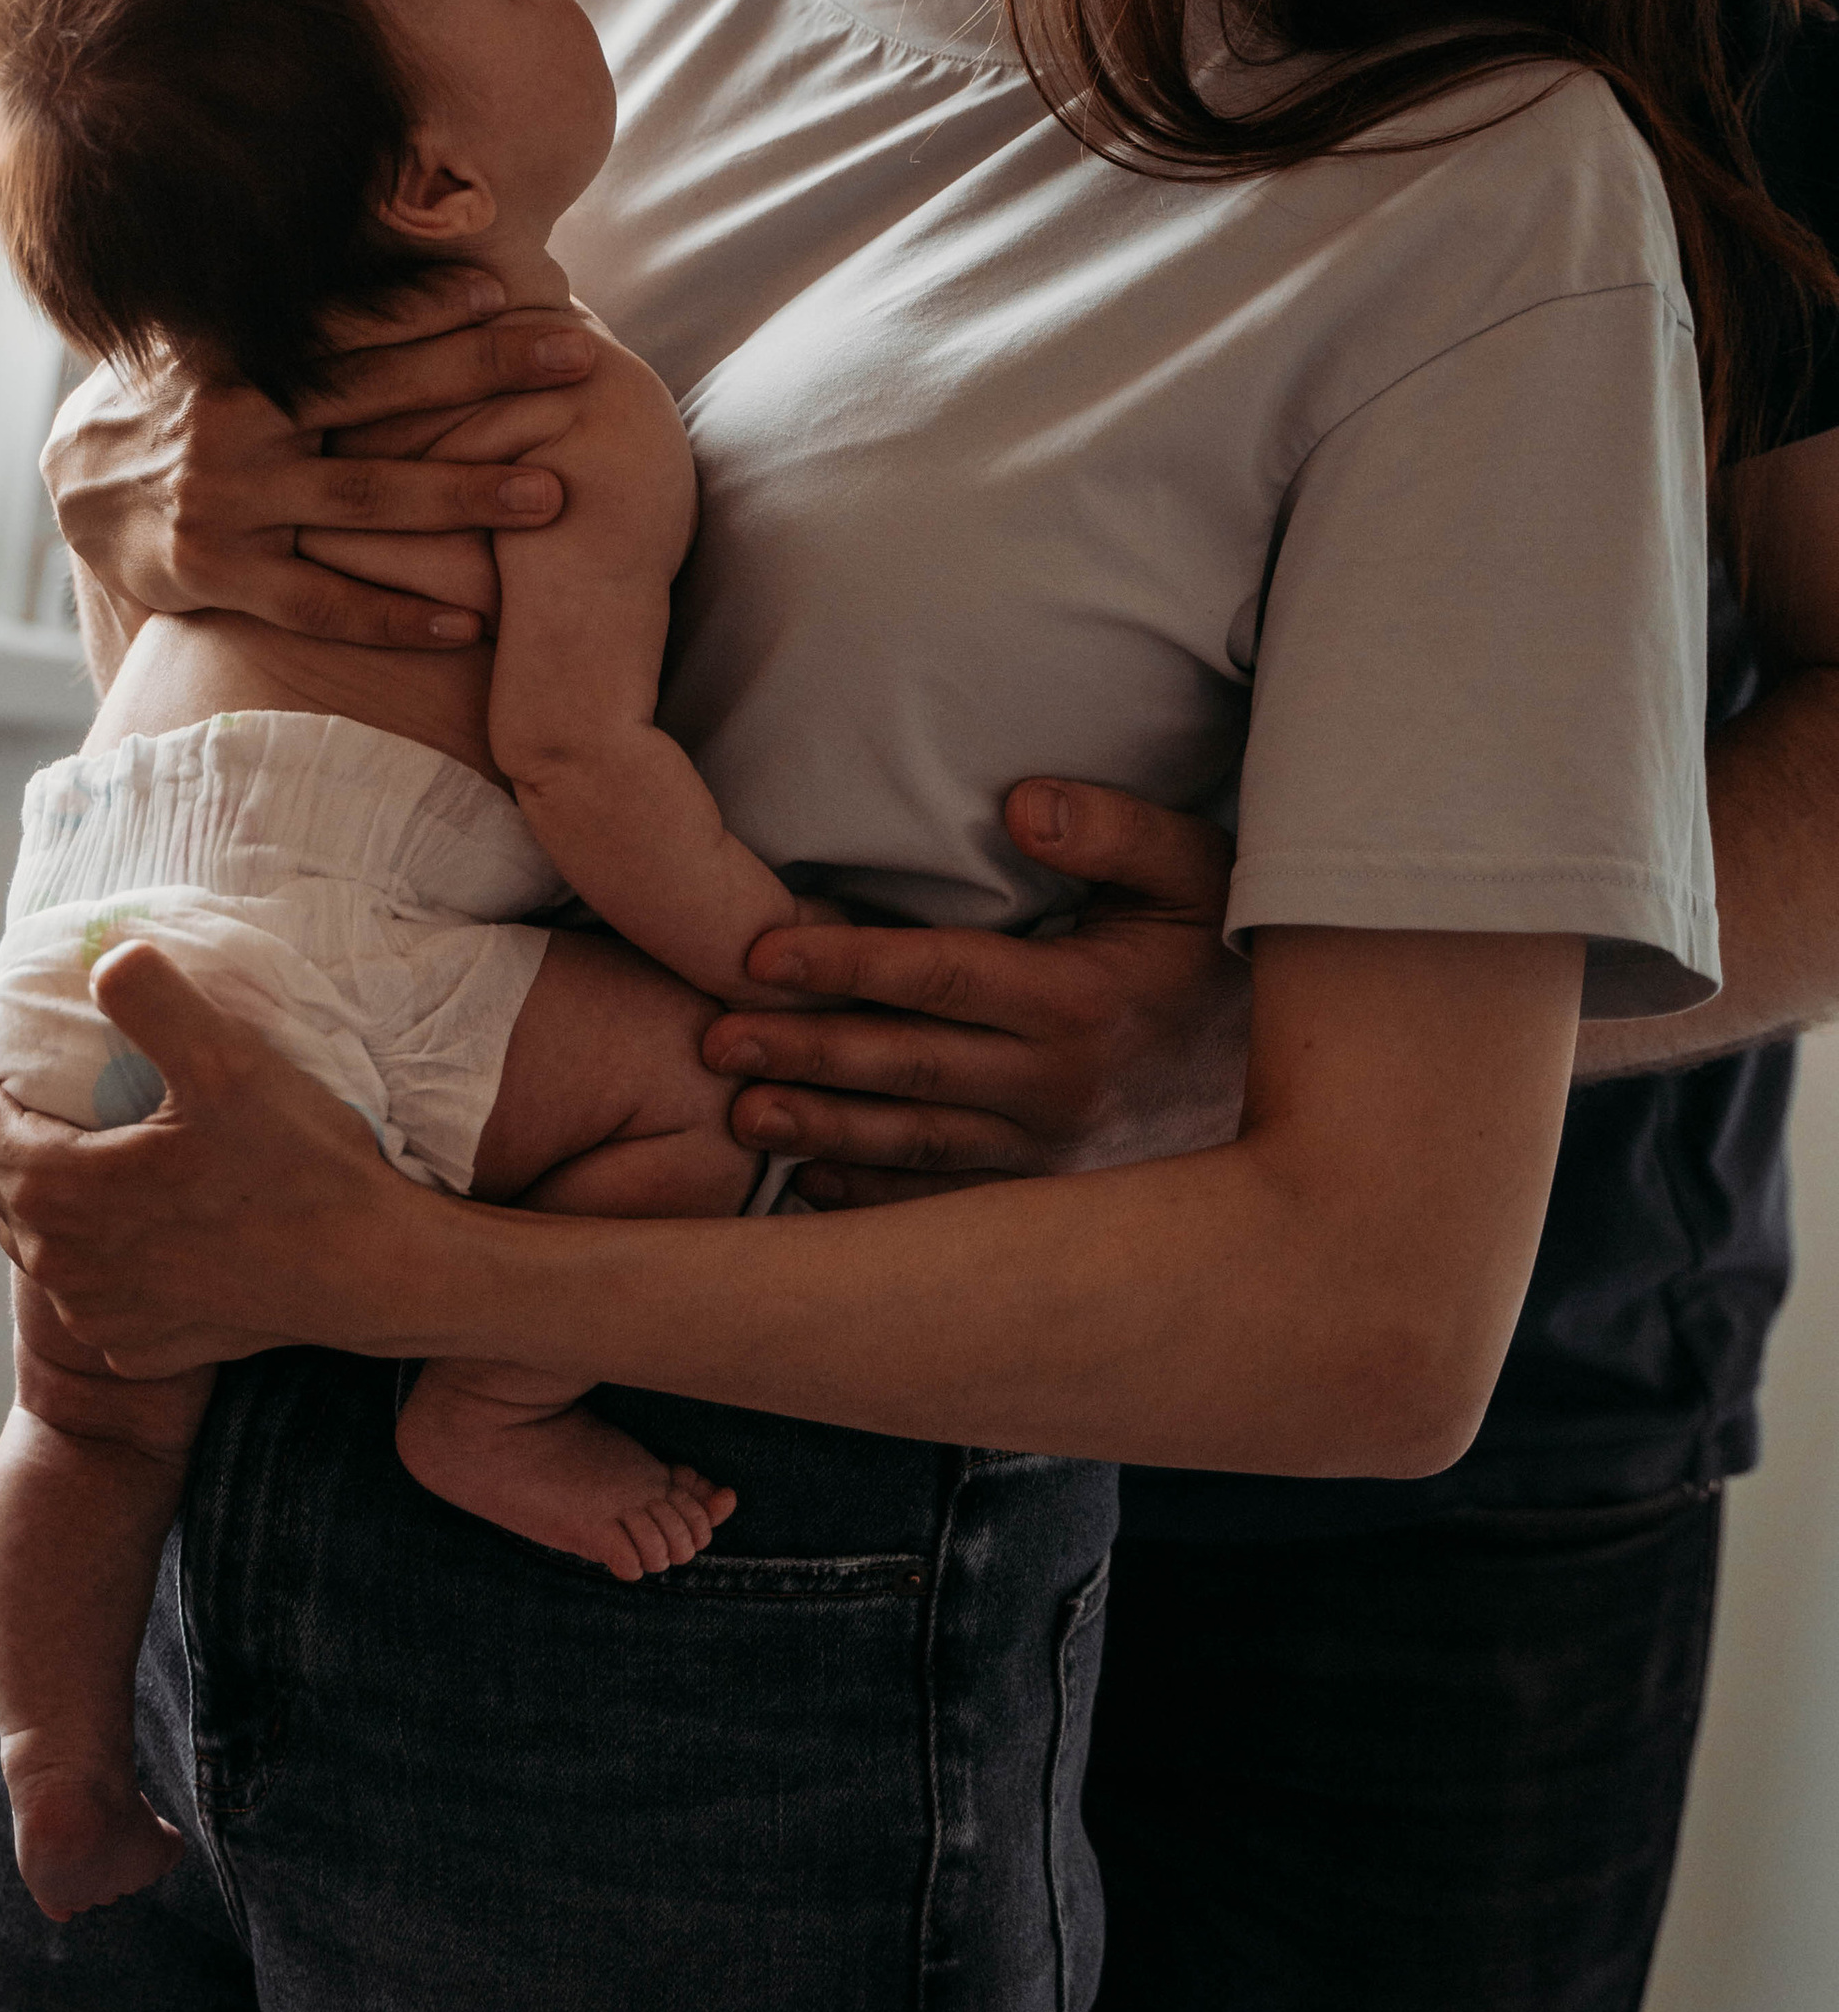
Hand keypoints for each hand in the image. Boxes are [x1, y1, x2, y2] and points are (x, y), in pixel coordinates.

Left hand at [0, 946, 434, 1375]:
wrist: (372, 1276)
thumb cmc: (302, 1166)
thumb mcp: (228, 1060)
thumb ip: (152, 998)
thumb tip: (104, 958)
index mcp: (51, 1189)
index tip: (8, 987)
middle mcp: (54, 1263)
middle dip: (3, 1092)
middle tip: (52, 1036)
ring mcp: (91, 1311)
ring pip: (29, 1223)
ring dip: (42, 1160)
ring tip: (92, 1108)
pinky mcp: (133, 1338)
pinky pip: (81, 1271)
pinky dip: (89, 1224)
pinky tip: (140, 1190)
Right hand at [40, 269, 594, 656]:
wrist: (81, 492)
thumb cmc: (188, 398)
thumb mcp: (224, 335)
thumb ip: (303, 307)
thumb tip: (395, 221)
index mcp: (242, 348)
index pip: (349, 319)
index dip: (429, 303)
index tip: (510, 289)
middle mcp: (235, 417)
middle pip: (379, 396)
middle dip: (485, 373)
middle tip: (581, 360)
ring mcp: (228, 501)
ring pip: (368, 501)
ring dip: (466, 496)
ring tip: (555, 495)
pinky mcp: (220, 577)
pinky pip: (322, 604)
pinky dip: (397, 613)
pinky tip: (472, 619)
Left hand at [702, 781, 1246, 1205]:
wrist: (1299, 1089)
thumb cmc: (1220, 956)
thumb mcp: (1194, 871)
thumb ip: (1112, 827)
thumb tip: (1020, 803)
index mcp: (1079, 1003)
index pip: (939, 977)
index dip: (845, 966)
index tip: (759, 955)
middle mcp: (1056, 1090)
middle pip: (906, 1068)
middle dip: (803, 1053)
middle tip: (711, 1042)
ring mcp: (1049, 1159)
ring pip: (913, 1146)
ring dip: (820, 1131)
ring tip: (739, 1115)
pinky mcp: (1044, 1201)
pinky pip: (943, 1208)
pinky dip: (871, 1203)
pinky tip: (806, 1188)